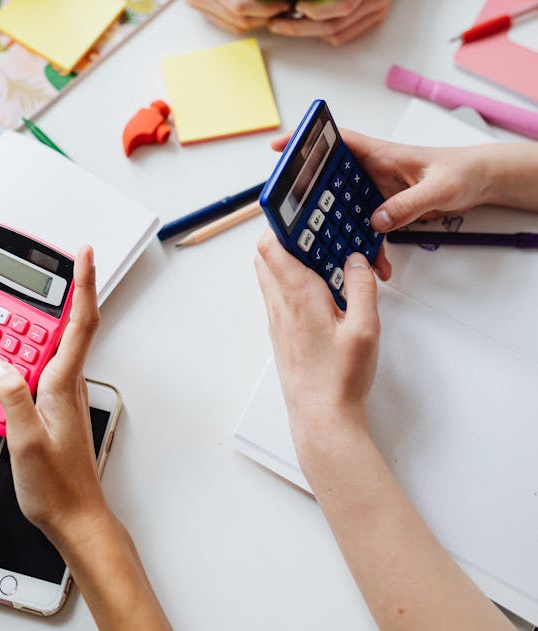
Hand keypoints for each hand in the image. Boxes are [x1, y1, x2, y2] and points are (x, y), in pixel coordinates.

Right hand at [0, 245, 108, 545]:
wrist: (77, 517)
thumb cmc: (59, 486)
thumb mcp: (27, 442)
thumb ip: (14, 400)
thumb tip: (2, 364)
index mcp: (64, 384)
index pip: (80, 322)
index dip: (84, 284)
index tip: (84, 254)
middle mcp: (68, 382)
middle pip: (70, 324)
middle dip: (63, 290)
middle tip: (48, 264)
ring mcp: (63, 393)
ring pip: (54, 344)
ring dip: (40, 321)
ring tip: (18, 307)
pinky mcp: (54, 405)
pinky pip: (43, 366)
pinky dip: (29, 350)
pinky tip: (10, 356)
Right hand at [106, 0, 289, 32]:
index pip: (240, 4)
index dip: (266, 7)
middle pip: (239, 20)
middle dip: (267, 17)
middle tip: (290, 5)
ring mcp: (195, 2)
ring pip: (233, 25)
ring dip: (258, 21)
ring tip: (280, 7)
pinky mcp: (197, 3)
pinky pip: (225, 21)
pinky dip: (246, 19)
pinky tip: (262, 7)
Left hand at [255, 230, 379, 464]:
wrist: (322, 419)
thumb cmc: (340, 378)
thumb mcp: (365, 328)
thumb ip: (362, 287)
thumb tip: (357, 259)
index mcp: (298, 295)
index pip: (272, 245)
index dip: (281, 223)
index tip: (299, 212)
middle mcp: (280, 304)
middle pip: (265, 255)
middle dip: (285, 237)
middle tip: (314, 233)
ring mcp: (276, 319)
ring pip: (269, 275)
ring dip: (288, 260)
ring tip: (322, 261)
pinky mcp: (280, 333)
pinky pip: (277, 295)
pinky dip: (291, 282)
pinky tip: (320, 291)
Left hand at [269, 0, 475, 44]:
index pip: (343, 3)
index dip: (316, 8)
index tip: (293, 4)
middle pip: (336, 24)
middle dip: (302, 27)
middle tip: (275, 23)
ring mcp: (377, 10)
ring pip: (339, 33)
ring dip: (310, 32)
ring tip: (284, 22)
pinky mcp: (375, 16)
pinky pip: (346, 33)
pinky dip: (324, 32)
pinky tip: (306, 21)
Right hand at [269, 128, 492, 237]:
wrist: (482, 182)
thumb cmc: (462, 171)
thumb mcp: (437, 188)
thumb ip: (406, 205)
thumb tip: (377, 222)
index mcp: (381, 153)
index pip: (337, 140)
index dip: (306, 140)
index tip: (280, 147)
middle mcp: (374, 169)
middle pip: (332, 178)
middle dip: (312, 195)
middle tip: (295, 213)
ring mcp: (379, 189)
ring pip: (347, 207)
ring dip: (340, 228)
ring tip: (332, 247)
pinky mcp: (388, 207)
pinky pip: (369, 225)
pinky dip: (369, 244)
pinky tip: (376, 262)